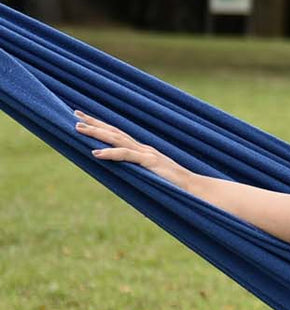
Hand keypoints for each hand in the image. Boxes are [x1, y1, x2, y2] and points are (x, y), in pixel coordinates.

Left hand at [74, 110, 193, 191]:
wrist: (195, 188)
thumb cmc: (175, 187)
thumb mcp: (152, 182)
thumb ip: (141, 182)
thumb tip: (131, 196)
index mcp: (142, 152)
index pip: (118, 135)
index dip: (102, 126)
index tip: (85, 119)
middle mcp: (143, 149)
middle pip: (115, 132)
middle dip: (95, 123)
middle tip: (75, 114)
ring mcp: (146, 154)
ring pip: (117, 140)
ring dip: (97, 133)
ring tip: (78, 128)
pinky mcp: (149, 163)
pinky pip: (126, 156)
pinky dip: (110, 153)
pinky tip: (95, 153)